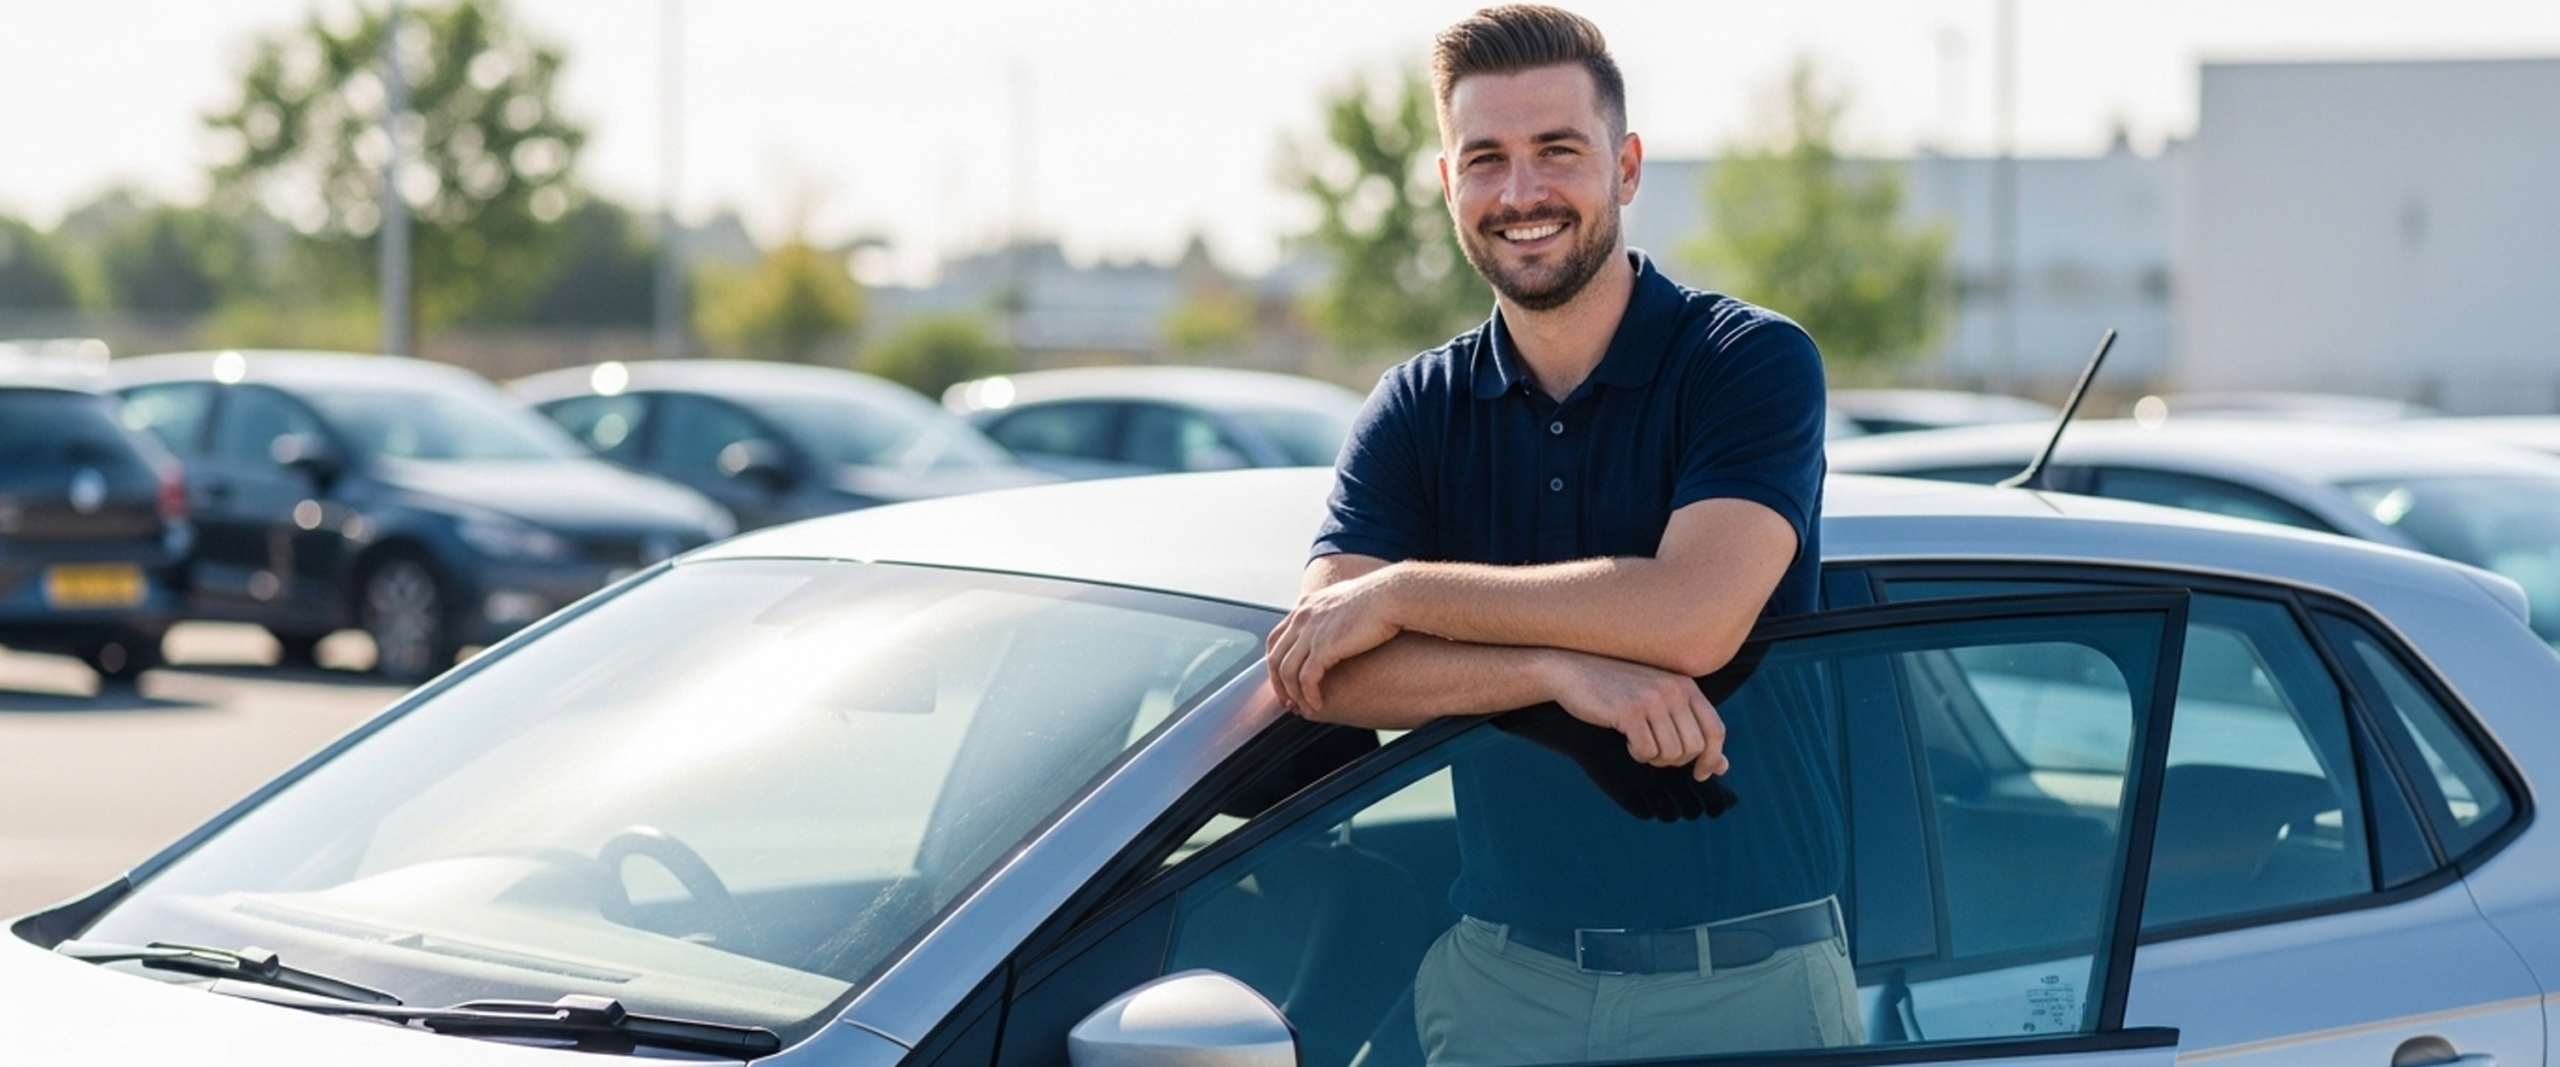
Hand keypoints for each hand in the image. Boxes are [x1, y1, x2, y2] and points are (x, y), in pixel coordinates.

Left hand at [1266, 568, 1403, 712]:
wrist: (1392, 596)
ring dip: (1293, 694)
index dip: (1276, 662)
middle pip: (1275, 657)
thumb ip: (1332, 612)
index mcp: (1306, 606)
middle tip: (1288, 701)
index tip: (1284, 679)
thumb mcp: (1346, 600)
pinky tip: (1317, 704)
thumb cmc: (1381, 598)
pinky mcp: (1324, 647)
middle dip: (1278, 684)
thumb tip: (1336, 623)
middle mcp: (1302, 618)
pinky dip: (1309, 695)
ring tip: (1304, 707)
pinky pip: (1306, 679)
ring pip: (1287, 672)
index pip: (1275, 638)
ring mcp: (1310, 632)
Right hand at [1540, 650, 1730, 780]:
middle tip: (1657, 753)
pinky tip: (1627, 740)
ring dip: (1655, 759)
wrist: (1574, 671)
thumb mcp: (1661, 704)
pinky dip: (1637, 754)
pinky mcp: (1628, 712)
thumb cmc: (1619, 690)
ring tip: (1640, 744)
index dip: (1712, 758)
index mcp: (1686, 685)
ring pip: (1671, 753)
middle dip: (1677, 761)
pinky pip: (1646, 752)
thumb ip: (1692, 730)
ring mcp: (1651, 699)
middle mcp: (1673, 690)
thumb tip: (1722, 767)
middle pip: (1694, 747)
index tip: (1701, 774)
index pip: (1716, 730)